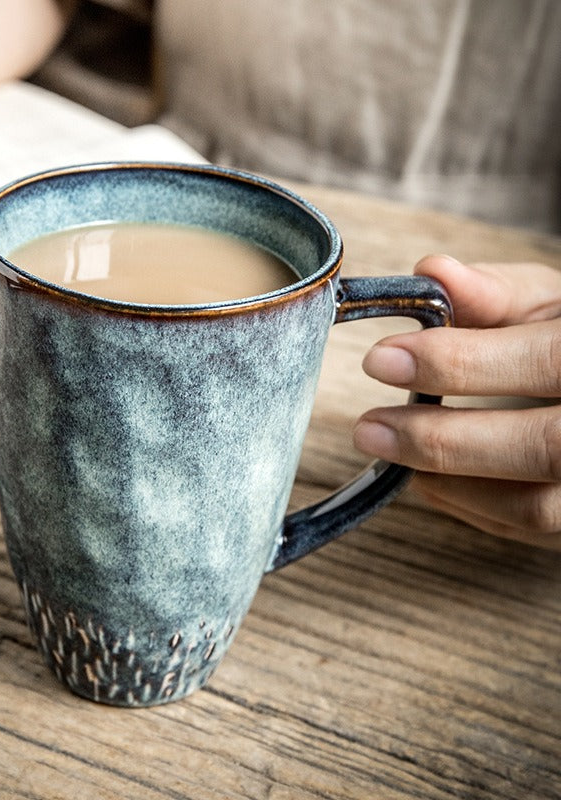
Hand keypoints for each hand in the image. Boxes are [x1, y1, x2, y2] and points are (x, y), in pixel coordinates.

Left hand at [353, 255, 560, 548]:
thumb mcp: (549, 302)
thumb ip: (494, 292)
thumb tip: (431, 273)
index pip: (547, 361)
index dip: (462, 364)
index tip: (382, 359)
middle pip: (543, 448)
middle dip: (444, 440)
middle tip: (369, 427)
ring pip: (534, 506)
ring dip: (448, 480)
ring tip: (389, 447)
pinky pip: (525, 527)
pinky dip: (466, 503)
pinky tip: (427, 476)